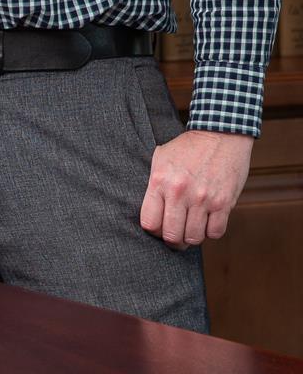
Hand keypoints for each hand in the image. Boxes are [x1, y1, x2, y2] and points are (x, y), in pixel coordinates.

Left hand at [139, 129, 252, 248]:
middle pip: (172, 236)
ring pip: (194, 238)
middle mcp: (180, 191)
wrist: (220, 134)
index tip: (160, 227)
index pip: (150, 223)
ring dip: (192, 237)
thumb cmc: (188, 147)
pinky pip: (215, 233)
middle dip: (173, 240)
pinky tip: (208, 220)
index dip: (154, 230)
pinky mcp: (223, 202)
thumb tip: (149, 212)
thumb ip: (154, 184)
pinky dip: (211, 231)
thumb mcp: (161, 158)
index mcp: (160, 180)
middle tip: (176, 234)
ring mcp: (203, 198)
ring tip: (192, 227)